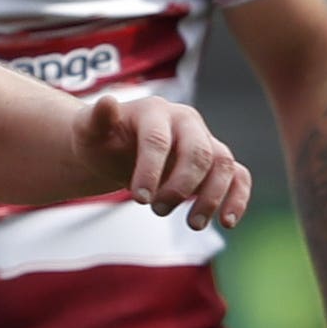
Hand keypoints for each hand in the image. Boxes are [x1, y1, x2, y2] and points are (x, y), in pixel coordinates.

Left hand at [79, 95, 251, 230]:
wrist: (114, 150)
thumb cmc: (101, 141)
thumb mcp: (88, 131)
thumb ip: (96, 119)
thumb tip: (108, 102)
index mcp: (156, 111)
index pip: (159, 140)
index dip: (150, 170)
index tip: (139, 200)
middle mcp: (187, 122)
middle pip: (198, 153)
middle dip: (180, 186)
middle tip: (156, 210)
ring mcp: (204, 141)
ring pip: (223, 164)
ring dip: (211, 197)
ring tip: (193, 225)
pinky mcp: (215, 163)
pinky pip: (238, 176)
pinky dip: (237, 198)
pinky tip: (227, 223)